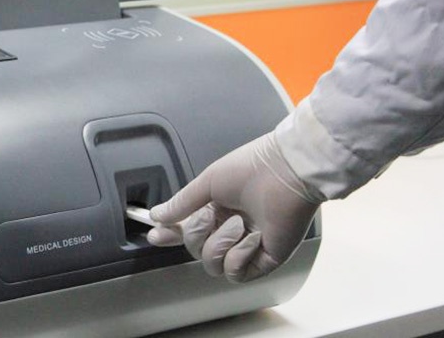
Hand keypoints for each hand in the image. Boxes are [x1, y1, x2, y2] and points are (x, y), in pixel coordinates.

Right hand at [148, 132, 320, 282]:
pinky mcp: (264, 260)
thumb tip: (157, 215)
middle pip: (196, 250)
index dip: (171, 234)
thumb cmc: (251, 169)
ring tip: (238, 224)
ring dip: (219, 245)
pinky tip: (252, 237)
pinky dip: (239, 257)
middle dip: (196, 234)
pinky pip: (236, 273)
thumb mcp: (207, 182)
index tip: (156, 234)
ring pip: (213, 265)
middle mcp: (230, 228)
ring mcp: (247, 246)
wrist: (287, 172)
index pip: (187, 228)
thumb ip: (181, 202)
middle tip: (209, 216)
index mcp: (217, 209)